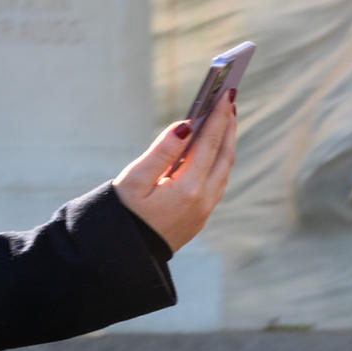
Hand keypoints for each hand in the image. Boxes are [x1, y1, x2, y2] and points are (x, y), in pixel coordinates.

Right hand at [111, 93, 237, 253]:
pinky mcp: (200, 218)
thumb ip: (161, 151)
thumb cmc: (122, 213)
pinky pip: (217, 183)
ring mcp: (204, 211)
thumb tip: (185, 125)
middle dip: (228, 126)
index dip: (219, 116)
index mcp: (187, 188)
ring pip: (223, 170)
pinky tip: (213, 151)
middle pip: (224, 155)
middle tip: (230, 100)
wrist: (121, 257)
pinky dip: (219, 161)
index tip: (227, 93)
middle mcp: (203, 200)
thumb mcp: (135, 179)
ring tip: (225, 120)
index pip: (209, 143)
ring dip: (226, 144)